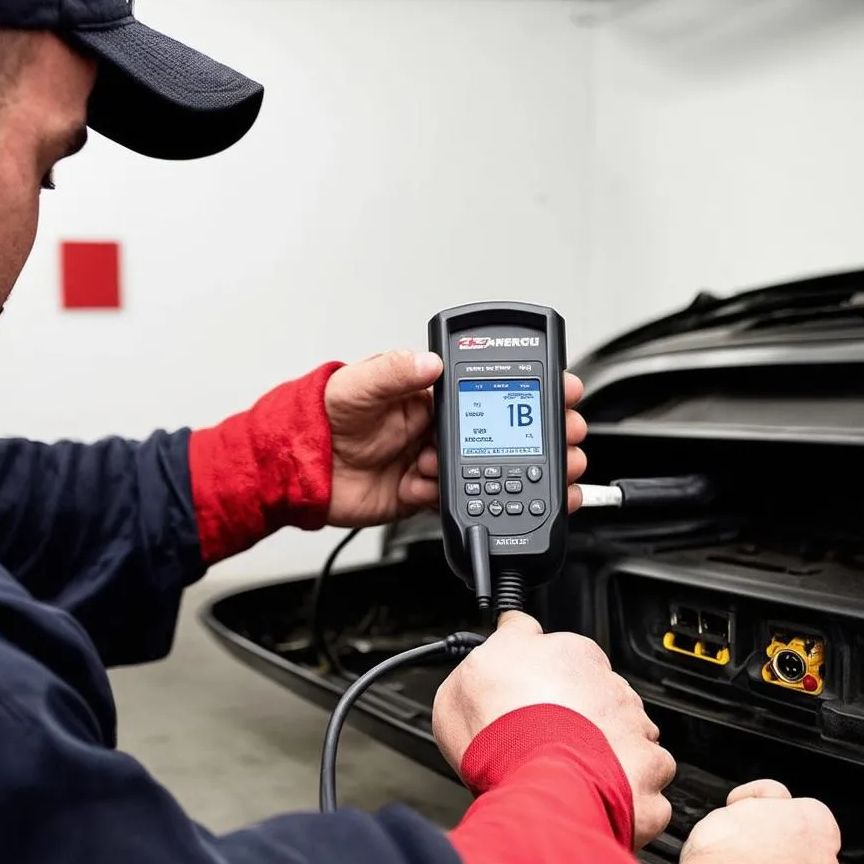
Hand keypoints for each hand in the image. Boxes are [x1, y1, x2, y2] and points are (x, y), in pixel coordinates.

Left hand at [323, 351, 587, 527]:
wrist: (297, 471)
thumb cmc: (320, 418)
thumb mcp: (357, 385)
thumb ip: (394, 372)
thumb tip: (430, 362)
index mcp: (428, 396)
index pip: (489, 389)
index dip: (528, 390)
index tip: (562, 389)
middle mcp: (435, 428)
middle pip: (501, 432)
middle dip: (537, 436)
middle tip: (566, 438)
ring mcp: (431, 463)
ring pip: (485, 469)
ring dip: (507, 474)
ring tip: (526, 475)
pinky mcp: (420, 495)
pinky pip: (453, 501)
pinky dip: (453, 501)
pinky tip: (432, 489)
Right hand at [432, 610, 675, 847]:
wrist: (535, 782)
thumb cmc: (502, 727)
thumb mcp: (475, 665)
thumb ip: (506, 640)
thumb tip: (513, 625)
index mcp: (574, 655)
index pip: (572, 657)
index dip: (552, 682)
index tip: (537, 698)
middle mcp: (610, 687)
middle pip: (601, 698)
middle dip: (583, 719)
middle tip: (548, 742)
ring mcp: (634, 729)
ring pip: (630, 736)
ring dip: (610, 753)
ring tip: (574, 774)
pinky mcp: (650, 772)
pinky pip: (648, 782)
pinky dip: (631, 794)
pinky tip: (598, 797)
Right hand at [669, 780, 845, 863]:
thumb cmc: (724, 863)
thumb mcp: (733, 808)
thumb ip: (760, 801)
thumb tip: (767, 798)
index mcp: (814, 824)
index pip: (802, 810)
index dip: (771, 814)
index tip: (749, 821)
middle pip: (809, 856)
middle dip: (783, 857)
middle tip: (745, 860)